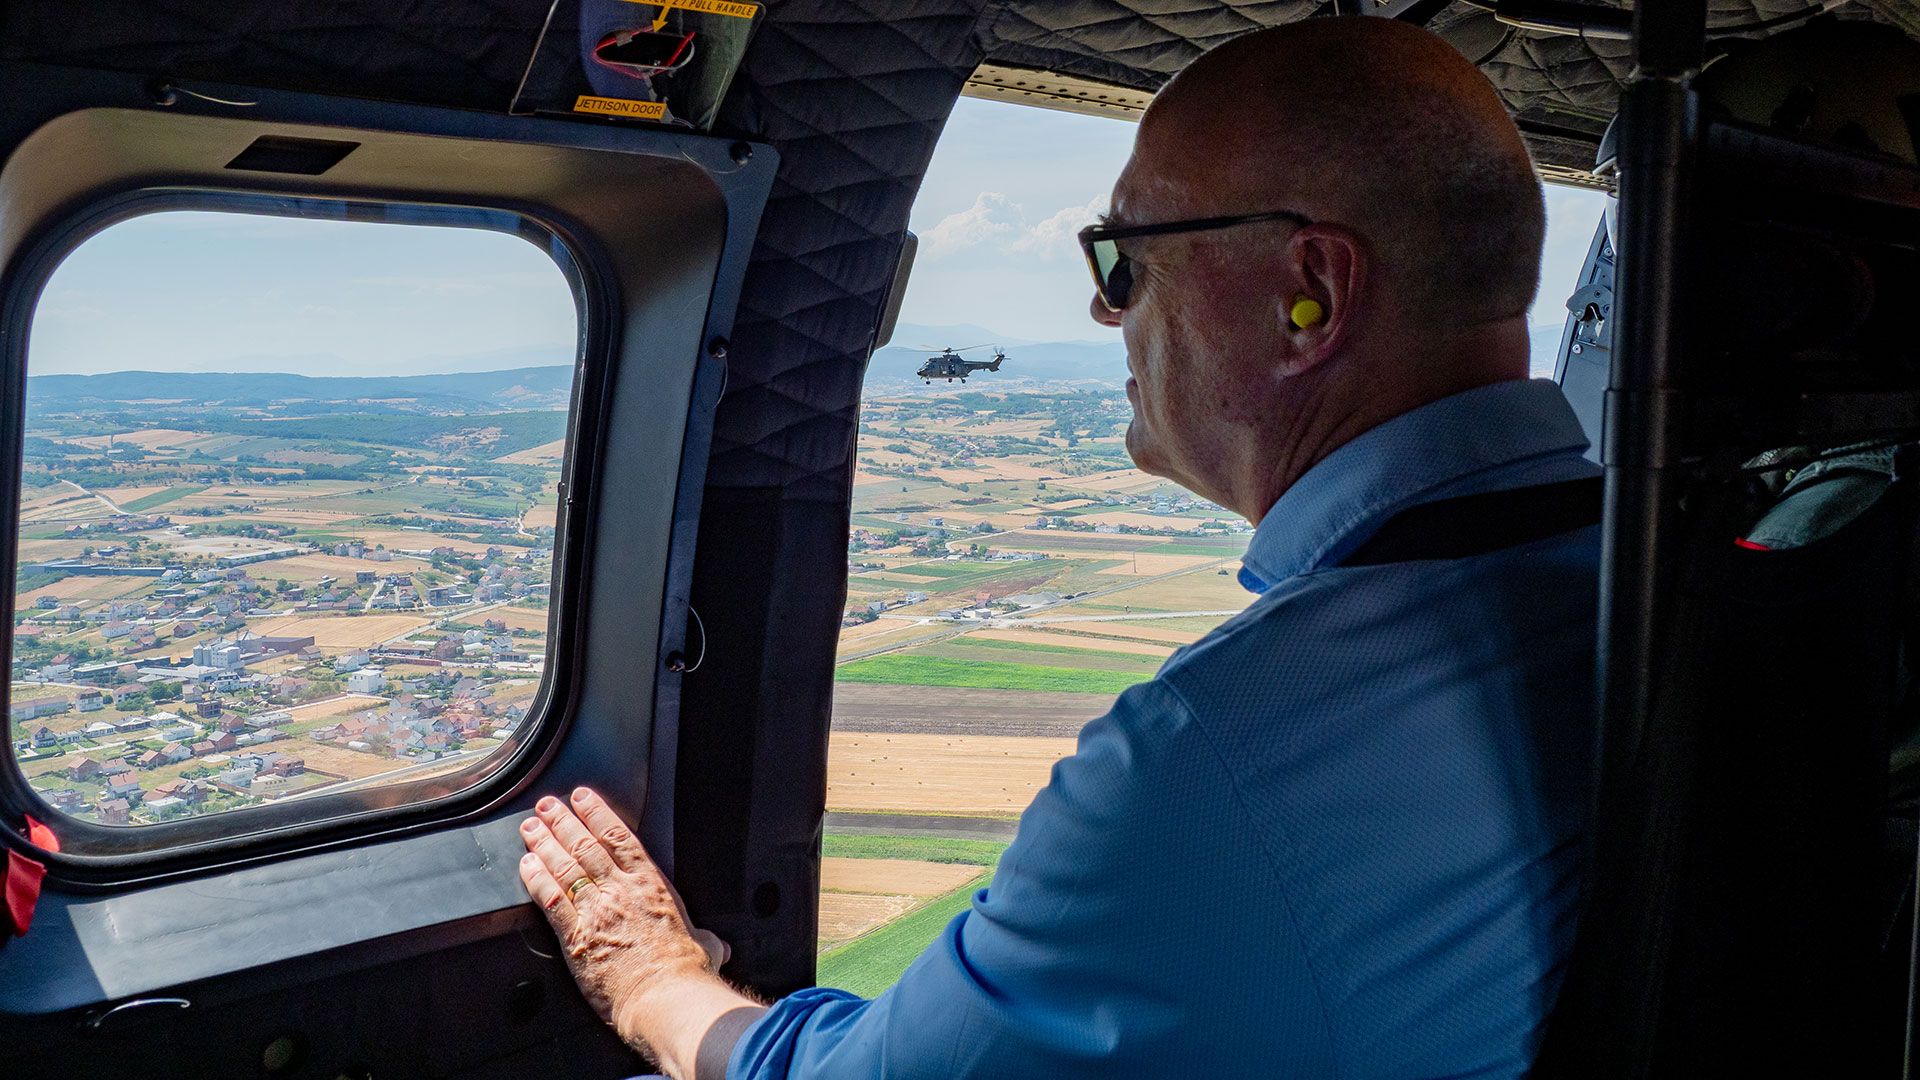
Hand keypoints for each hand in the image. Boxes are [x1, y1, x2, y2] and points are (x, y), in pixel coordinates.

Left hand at [518, 788, 726, 1025]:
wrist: (665, 996)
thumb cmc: (685, 972)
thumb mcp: (703, 944)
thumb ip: (704, 939)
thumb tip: (714, 945)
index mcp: (651, 884)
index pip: (619, 838)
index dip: (597, 813)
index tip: (582, 798)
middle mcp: (621, 890)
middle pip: (585, 845)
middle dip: (563, 822)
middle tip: (547, 806)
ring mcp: (596, 910)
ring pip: (564, 866)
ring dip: (544, 843)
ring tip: (530, 827)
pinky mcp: (576, 935)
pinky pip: (550, 899)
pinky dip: (536, 879)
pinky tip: (526, 866)